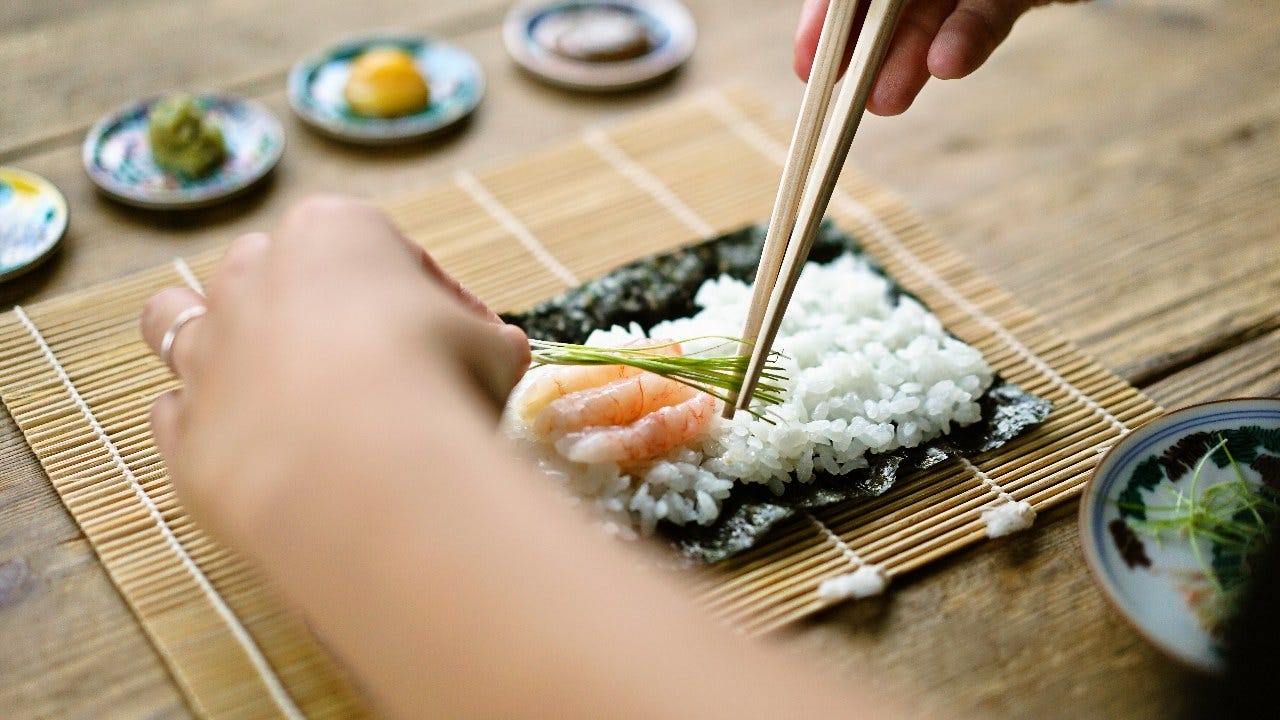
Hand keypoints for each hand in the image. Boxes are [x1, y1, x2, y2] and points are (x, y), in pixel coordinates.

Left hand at [140, 194, 528, 548]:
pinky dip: (210, 423)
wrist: (361, 458)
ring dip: (215, 341)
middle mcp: (252, 277)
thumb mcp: (492, 349)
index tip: (466, 343)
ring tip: (263, 380)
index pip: (384, 249)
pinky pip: (178, 411)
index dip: (433, 298)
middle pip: (264, 268)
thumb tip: (497, 353)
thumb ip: (484, 343)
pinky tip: (259, 449)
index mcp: (333, 232)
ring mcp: (206, 349)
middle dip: (304, 303)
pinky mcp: (184, 426)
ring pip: (175, 319)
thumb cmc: (437, 374)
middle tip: (363, 355)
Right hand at [795, 0, 1079, 114]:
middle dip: (866, 55)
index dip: (823, 24)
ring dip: (907, 61)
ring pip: (932, 19)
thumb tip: (842, 7)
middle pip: (887, 10)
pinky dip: (967, 40)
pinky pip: (987, 14)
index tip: (809, 70)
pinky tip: (944, 64)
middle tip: (850, 101)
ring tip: (885, 103)